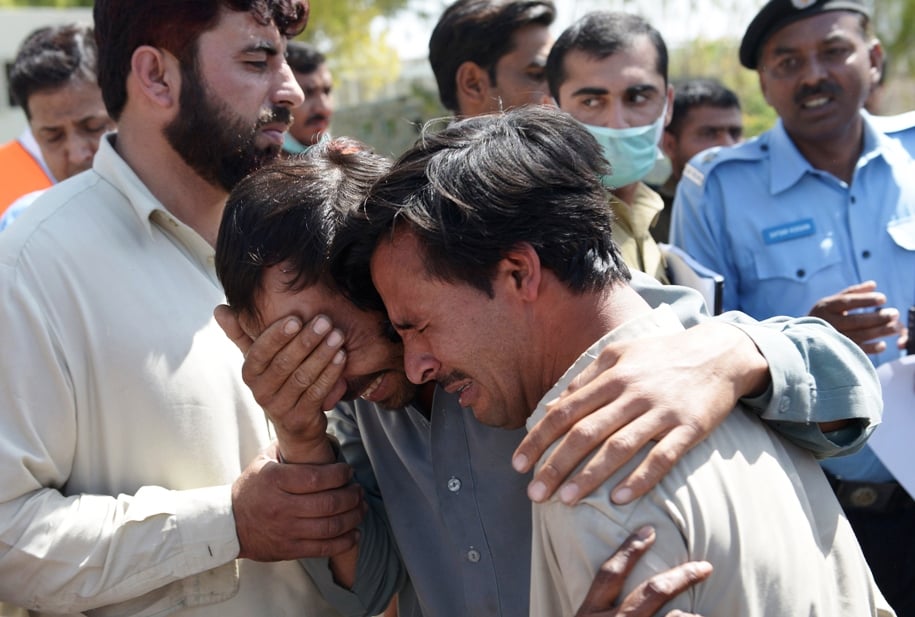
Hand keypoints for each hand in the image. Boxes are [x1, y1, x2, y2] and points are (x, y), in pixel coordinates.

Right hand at [215, 305, 346, 462]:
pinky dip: (330, 374)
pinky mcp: (300, 419)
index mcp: (249, 374)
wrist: (295, 423)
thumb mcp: (259, 358)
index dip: (277, 335)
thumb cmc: (277, 380)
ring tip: (337, 335)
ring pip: (302, 377)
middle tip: (325, 321)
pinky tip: (341, 356)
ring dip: (322, 355)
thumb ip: (241, 333)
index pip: (260, 352)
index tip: (296, 318)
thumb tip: (219, 309)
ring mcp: (280, 408)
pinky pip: (316, 393)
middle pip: (284, 364)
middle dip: (306, 340)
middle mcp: (260, 392)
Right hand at [232, 448, 363, 560]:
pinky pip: (323, 548)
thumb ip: (285, 448)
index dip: (339, 474)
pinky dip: (344, 541)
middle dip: (351, 496)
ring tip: (361, 508)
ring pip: (330, 526)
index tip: (348, 471)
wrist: (228, 525)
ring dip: (353, 517)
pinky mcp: (289, 549)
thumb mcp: (262, 462)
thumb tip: (311, 431)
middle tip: (359, 490)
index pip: (316, 478)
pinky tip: (354, 533)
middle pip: (328, 503)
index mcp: (275, 481)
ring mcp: (286, 530)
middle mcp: (281, 506)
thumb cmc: (251, 489)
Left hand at [513, 322, 766, 504]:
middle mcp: (632, 392)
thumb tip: (551, 407)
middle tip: (534, 494)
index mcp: (611, 375)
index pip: (564, 412)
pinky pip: (662, 457)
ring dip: (589, 476)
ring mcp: (661, 411)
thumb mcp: (619, 355)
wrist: (718, 353)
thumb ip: (585, 380)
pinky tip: (619, 499)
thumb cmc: (661, 356)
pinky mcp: (689, 428)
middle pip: (584, 433)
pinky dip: (640, 479)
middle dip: (555, 465)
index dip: (538, 439)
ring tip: (565, 500)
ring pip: (618, 448)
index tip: (518, 465)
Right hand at [574, 526, 710, 616]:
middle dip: (682, 576)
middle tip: (705, 567)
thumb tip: (615, 600)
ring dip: (691, 615)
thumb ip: (595, 613)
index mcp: (588, 615)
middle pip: (653, 592)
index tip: (649, 529)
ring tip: (702, 615)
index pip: (610, 573)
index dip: (630, 549)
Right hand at [808, 281, 901, 354]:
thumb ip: (852, 292)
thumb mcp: (831, 301)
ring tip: (895, 328)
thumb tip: (873, 284)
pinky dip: (871, 348)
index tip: (883, 299)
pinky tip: (882, 345)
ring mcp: (831, 337)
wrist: (799, 337)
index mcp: (825, 307)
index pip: (847, 302)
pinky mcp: (835, 351)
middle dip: (877, 317)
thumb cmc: (821, 316)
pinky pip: (856, 350)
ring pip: (859, 336)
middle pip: (856, 320)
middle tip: (895, 314)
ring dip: (879, 332)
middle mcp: (827, 322)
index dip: (866, 300)